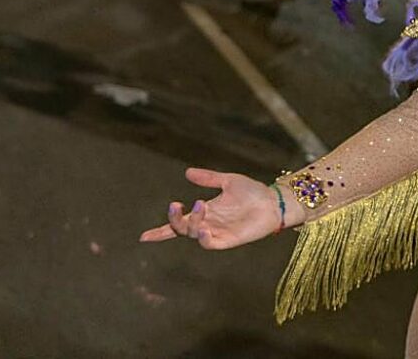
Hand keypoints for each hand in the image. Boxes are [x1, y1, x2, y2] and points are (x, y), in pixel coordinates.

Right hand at [139, 167, 297, 249]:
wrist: (273, 202)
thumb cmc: (253, 192)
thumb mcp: (228, 181)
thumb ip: (208, 178)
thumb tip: (187, 172)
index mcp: (205, 212)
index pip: (179, 224)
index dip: (161, 231)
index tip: (143, 237)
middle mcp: (208, 225)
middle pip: (181, 229)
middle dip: (174, 219)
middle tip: (176, 204)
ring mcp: (217, 233)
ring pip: (193, 235)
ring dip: (191, 222)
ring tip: (201, 204)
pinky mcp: (228, 241)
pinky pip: (211, 244)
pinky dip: (204, 239)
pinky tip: (204, 229)